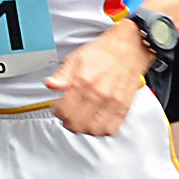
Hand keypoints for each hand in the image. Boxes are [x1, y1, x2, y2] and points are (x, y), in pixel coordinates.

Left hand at [46, 19, 151, 137]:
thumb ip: (61, 75)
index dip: (57, 111)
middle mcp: (99, 94)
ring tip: (82, 118)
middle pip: (76, 124)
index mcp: (83, 82)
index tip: (58, 106)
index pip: (63, 111)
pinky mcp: (124, 107)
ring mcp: (113, 102)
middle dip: (67, 121)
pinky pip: (111, 129)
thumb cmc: (102, 53)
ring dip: (84, 128)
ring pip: (93, 130)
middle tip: (68, 114)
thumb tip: (50, 85)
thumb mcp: (74, 59)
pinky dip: (101, 130)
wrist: (128, 49)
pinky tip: (96, 121)